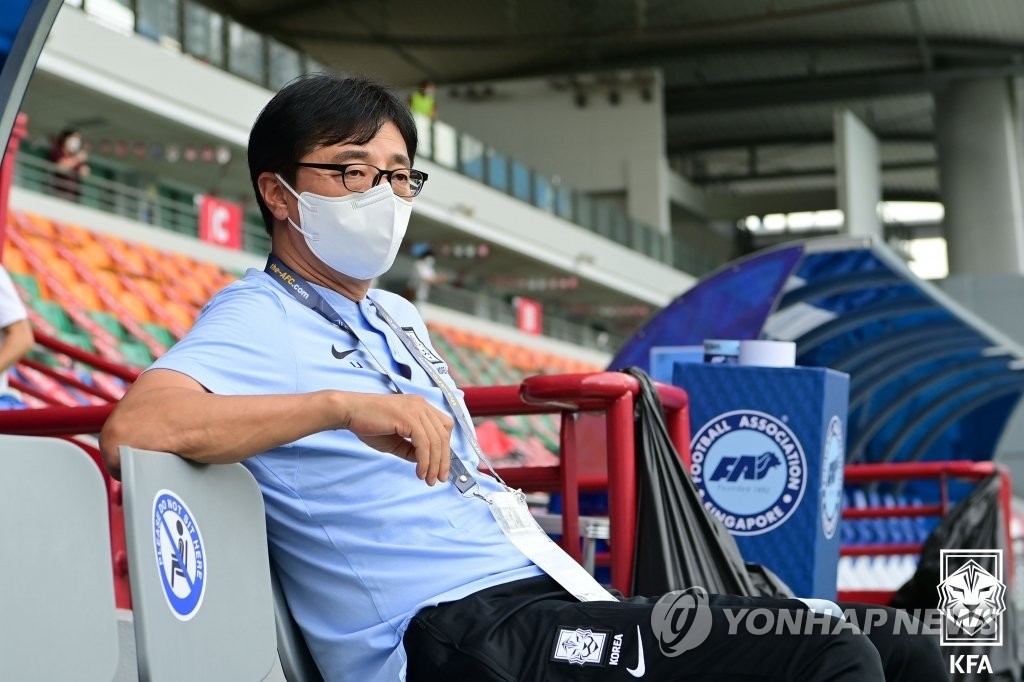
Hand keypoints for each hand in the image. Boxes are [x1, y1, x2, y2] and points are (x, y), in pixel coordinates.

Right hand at [337, 392, 453, 484]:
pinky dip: (424, 461)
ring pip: (435, 441)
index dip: (446, 447)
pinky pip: (423, 443)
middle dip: (443, 460)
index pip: (444, 427)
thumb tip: (425, 462)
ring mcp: (416, 410)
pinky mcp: (408, 417)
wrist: (349, 411)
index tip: (441, 467)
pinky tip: (420, 472)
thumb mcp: (396, 440)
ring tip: (428, 479)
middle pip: (443, 435)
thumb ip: (411, 449)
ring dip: (434, 464)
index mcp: (421, 407)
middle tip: (438, 479)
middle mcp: (422, 405)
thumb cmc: (369, 424)